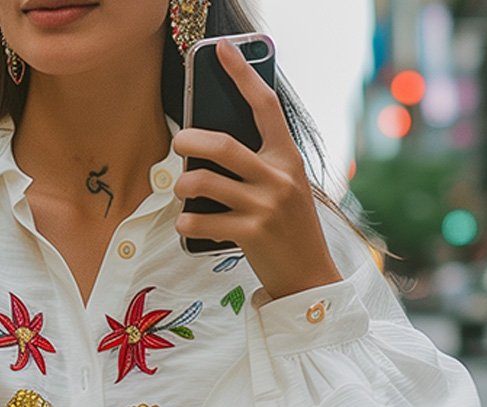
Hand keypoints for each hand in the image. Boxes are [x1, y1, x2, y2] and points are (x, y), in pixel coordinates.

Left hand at [173, 38, 342, 299]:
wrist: (308, 275)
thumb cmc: (287, 228)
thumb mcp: (284, 188)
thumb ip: (258, 165)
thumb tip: (209, 147)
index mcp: (288, 157)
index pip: (265, 106)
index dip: (242, 75)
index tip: (222, 51)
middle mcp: (279, 177)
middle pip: (222, 145)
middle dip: (190, 140)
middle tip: (178, 142)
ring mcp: (266, 206)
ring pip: (206, 183)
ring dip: (183, 185)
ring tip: (181, 190)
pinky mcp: (252, 233)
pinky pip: (203, 221)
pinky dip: (187, 221)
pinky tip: (186, 223)